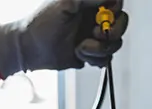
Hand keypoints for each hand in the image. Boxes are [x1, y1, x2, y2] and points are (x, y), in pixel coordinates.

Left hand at [0, 0, 128, 78]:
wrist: (31, 49)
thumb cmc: (41, 23)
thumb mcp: (65, 3)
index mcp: (90, 4)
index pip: (116, 4)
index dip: (114, 11)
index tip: (102, 17)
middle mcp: (95, 19)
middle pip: (120, 25)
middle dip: (110, 32)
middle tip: (94, 34)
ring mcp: (94, 38)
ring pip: (114, 44)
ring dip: (99, 49)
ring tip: (81, 47)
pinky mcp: (91, 54)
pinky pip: (105, 59)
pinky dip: (95, 59)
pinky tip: (80, 54)